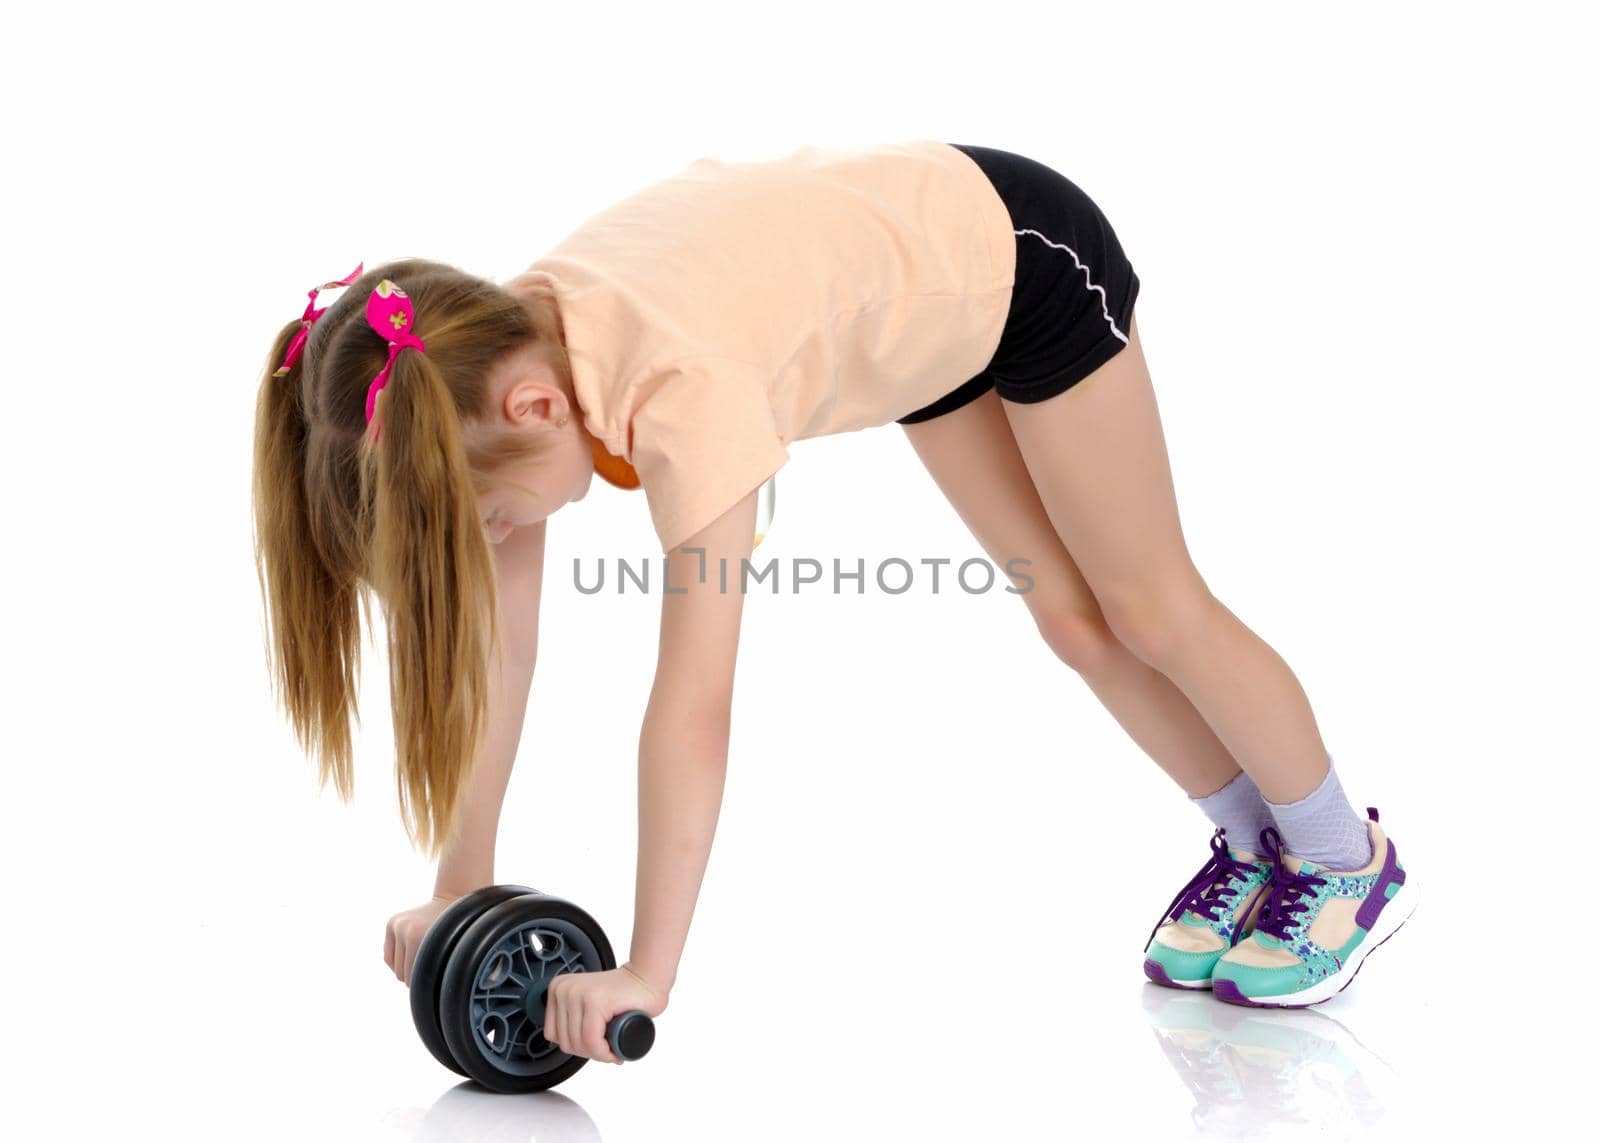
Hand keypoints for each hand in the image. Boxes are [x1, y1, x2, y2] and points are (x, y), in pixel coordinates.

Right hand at [383, 894, 459, 984]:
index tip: (438, 978)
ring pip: (395, 968)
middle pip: (403, 975)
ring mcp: (397, 925)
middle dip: (417, 975)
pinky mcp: (391, 923)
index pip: (413, 979)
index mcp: (417, 936)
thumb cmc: (459, 933)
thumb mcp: (452, 952)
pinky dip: (399, 962)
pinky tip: (413, 955)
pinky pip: (389, 958)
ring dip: (408, 968)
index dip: (426, 983)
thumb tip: (428, 998)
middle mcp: (404, 929)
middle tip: (434, 965)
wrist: (454, 899)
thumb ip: (438, 972)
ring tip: (426, 958)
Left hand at [544, 962, 667, 1062]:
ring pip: (579, 1044)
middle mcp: (564, 989)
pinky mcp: (595, 1001)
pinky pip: (592, 1041)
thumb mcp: (584, 1004)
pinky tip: (615, 1049)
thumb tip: (568, 1045)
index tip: (594, 1045)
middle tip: (608, 1048)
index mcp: (558, 989)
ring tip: (613, 1047)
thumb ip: (571, 1019)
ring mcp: (578, 994)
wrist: (648, 979)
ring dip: (599, 1054)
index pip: (553, 1035)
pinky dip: (604, 1052)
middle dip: (590, 1053)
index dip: (576, 1047)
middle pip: (566, 1042)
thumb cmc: (623, 995)